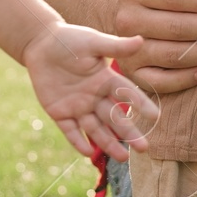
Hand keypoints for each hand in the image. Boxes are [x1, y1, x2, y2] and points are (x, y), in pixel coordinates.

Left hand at [23, 22, 157, 160]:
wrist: (40, 44)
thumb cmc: (69, 39)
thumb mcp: (93, 42)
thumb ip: (115, 46)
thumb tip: (141, 40)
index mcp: (106, 80)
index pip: (127, 94)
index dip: (141, 104)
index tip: (155, 116)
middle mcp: (95, 97)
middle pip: (115, 118)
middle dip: (129, 133)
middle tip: (144, 148)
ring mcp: (78, 106)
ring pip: (96, 129)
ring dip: (108, 143)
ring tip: (123, 158)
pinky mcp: (59, 112)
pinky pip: (70, 131)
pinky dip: (78, 142)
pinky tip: (88, 153)